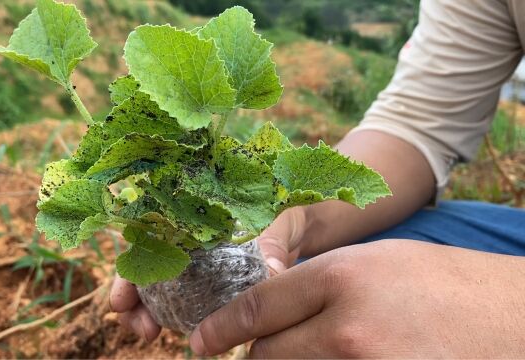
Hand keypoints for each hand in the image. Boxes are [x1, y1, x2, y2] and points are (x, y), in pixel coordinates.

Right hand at [109, 206, 308, 339]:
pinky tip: (170, 333)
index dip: (130, 271)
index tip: (122, 299)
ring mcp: (197, 268)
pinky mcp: (210, 289)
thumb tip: (271, 270)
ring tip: (149, 334)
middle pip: (146, 269)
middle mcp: (188, 244)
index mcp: (195, 221)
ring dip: (146, 312)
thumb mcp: (282, 223)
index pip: (149, 242)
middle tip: (139, 326)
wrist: (301, 232)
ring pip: (158, 289)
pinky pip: (183, 304)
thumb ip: (274, 242)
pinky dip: (171, 318)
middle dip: (132, 299)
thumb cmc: (285, 218)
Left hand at [189, 240, 524, 357]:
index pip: (257, 308)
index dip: (219, 327)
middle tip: (266, 348)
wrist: (512, 318)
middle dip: (259, 353)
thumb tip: (268, 313)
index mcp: (341, 278)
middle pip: (267, 355)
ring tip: (313, 351)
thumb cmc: (439, 283)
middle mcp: (347, 330)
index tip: (200, 341)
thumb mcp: (373, 264)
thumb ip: (315, 287)